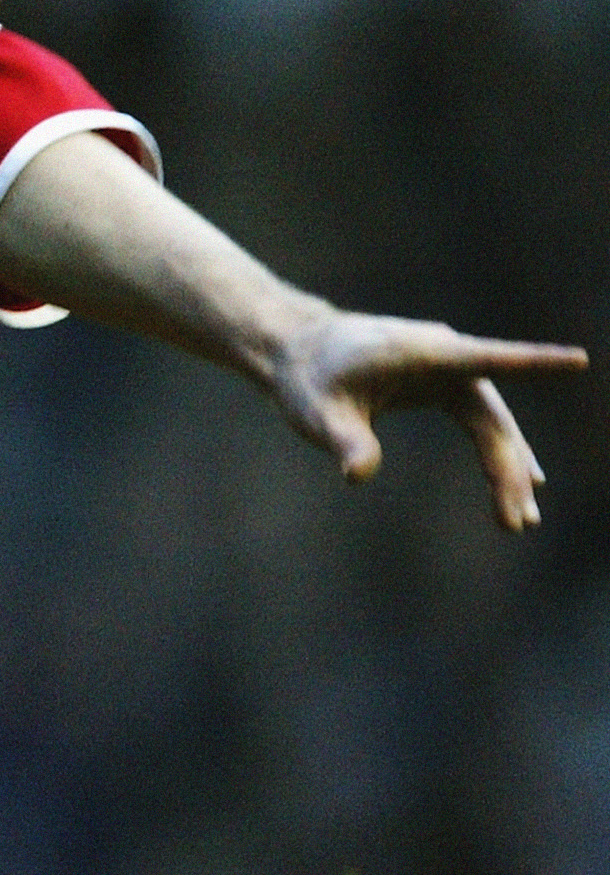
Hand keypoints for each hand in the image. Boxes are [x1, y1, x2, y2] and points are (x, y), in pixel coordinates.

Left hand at [263, 307, 586, 531]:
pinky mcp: (441, 384)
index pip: (489, 359)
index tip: (578, 361)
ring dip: (508, 469)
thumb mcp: (317, 411)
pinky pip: (481, 424)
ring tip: (520, 519)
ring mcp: (447, 371)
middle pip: (493, 419)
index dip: (533, 363)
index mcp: (423, 354)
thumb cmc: (306, 376)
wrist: (295, 351)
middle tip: (515, 522)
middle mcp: (445, 357)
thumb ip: (342, 439)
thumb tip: (358, 475)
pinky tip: (520, 484)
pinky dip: (497, 454)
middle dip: (508, 470)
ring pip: (492, 425)